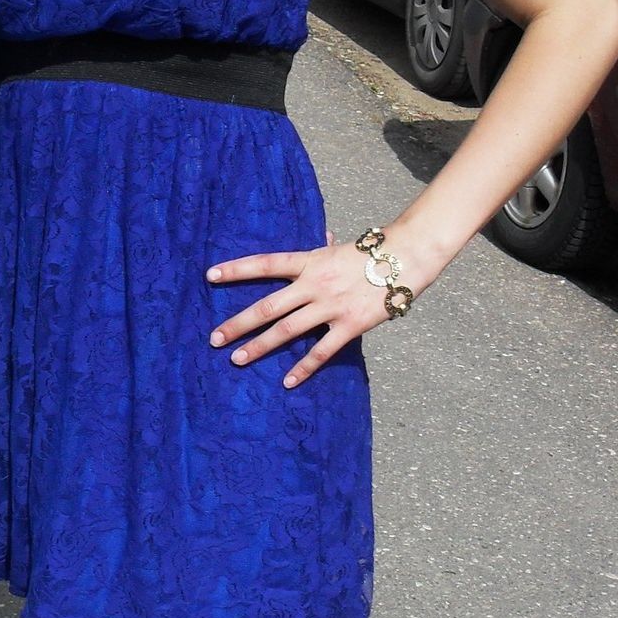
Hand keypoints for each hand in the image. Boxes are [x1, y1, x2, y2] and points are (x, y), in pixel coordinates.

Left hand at [206, 233, 426, 388]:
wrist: (407, 258)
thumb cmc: (372, 253)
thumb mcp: (339, 248)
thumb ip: (323, 249)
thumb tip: (320, 235)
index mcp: (309, 261)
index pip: (266, 264)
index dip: (237, 269)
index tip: (210, 276)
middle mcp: (314, 284)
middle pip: (268, 306)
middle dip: (238, 323)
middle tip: (214, 338)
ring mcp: (330, 306)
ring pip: (287, 330)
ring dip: (259, 346)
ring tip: (237, 359)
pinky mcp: (349, 326)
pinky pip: (322, 351)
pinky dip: (304, 368)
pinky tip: (288, 381)